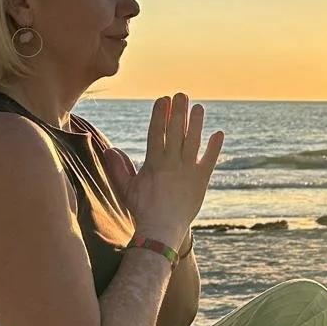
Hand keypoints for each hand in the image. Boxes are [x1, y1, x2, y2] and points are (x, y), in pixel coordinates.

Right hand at [102, 94, 223, 246]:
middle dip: (178, 112)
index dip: (160, 114)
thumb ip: (118, 168)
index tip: (162, 99)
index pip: (156, 132)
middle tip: (181, 95)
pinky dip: (215, 147)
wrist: (162, 230)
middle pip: (175, 132)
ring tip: (198, 107)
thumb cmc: (142, 210)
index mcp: (154, 163)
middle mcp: (172, 164)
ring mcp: (188, 171)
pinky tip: (219, 133)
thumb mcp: (127, 189)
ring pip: (193, 141)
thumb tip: (108, 149)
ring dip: (196, 123)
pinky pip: (210, 160)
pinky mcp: (201, 181)